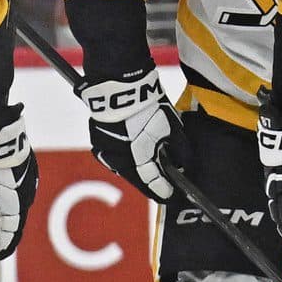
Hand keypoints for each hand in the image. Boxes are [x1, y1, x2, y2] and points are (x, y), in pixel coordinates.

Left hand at [0, 106, 37, 260]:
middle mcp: (26, 195)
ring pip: (19, 201)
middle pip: (16, 218)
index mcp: (12, 206)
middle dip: (5, 228)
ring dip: (7, 208)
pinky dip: (10, 191)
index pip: (9, 234)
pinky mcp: (28, 165)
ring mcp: (30, 179)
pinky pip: (20, 185)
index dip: (2, 245)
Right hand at [80, 69, 183, 201]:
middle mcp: (118, 160)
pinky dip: (126, 155)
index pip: (152, 183)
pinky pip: (115, 155)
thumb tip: (183, 165)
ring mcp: (105, 152)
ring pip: (125, 167)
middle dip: (151, 180)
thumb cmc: (149, 105)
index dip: (163, 191)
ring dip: (137, 167)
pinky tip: (135, 151)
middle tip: (164, 183)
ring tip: (151, 166)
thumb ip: (179, 150)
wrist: (121, 85)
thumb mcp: (172, 128)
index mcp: (137, 159)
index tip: (171, 195)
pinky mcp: (98, 142)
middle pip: (137, 177)